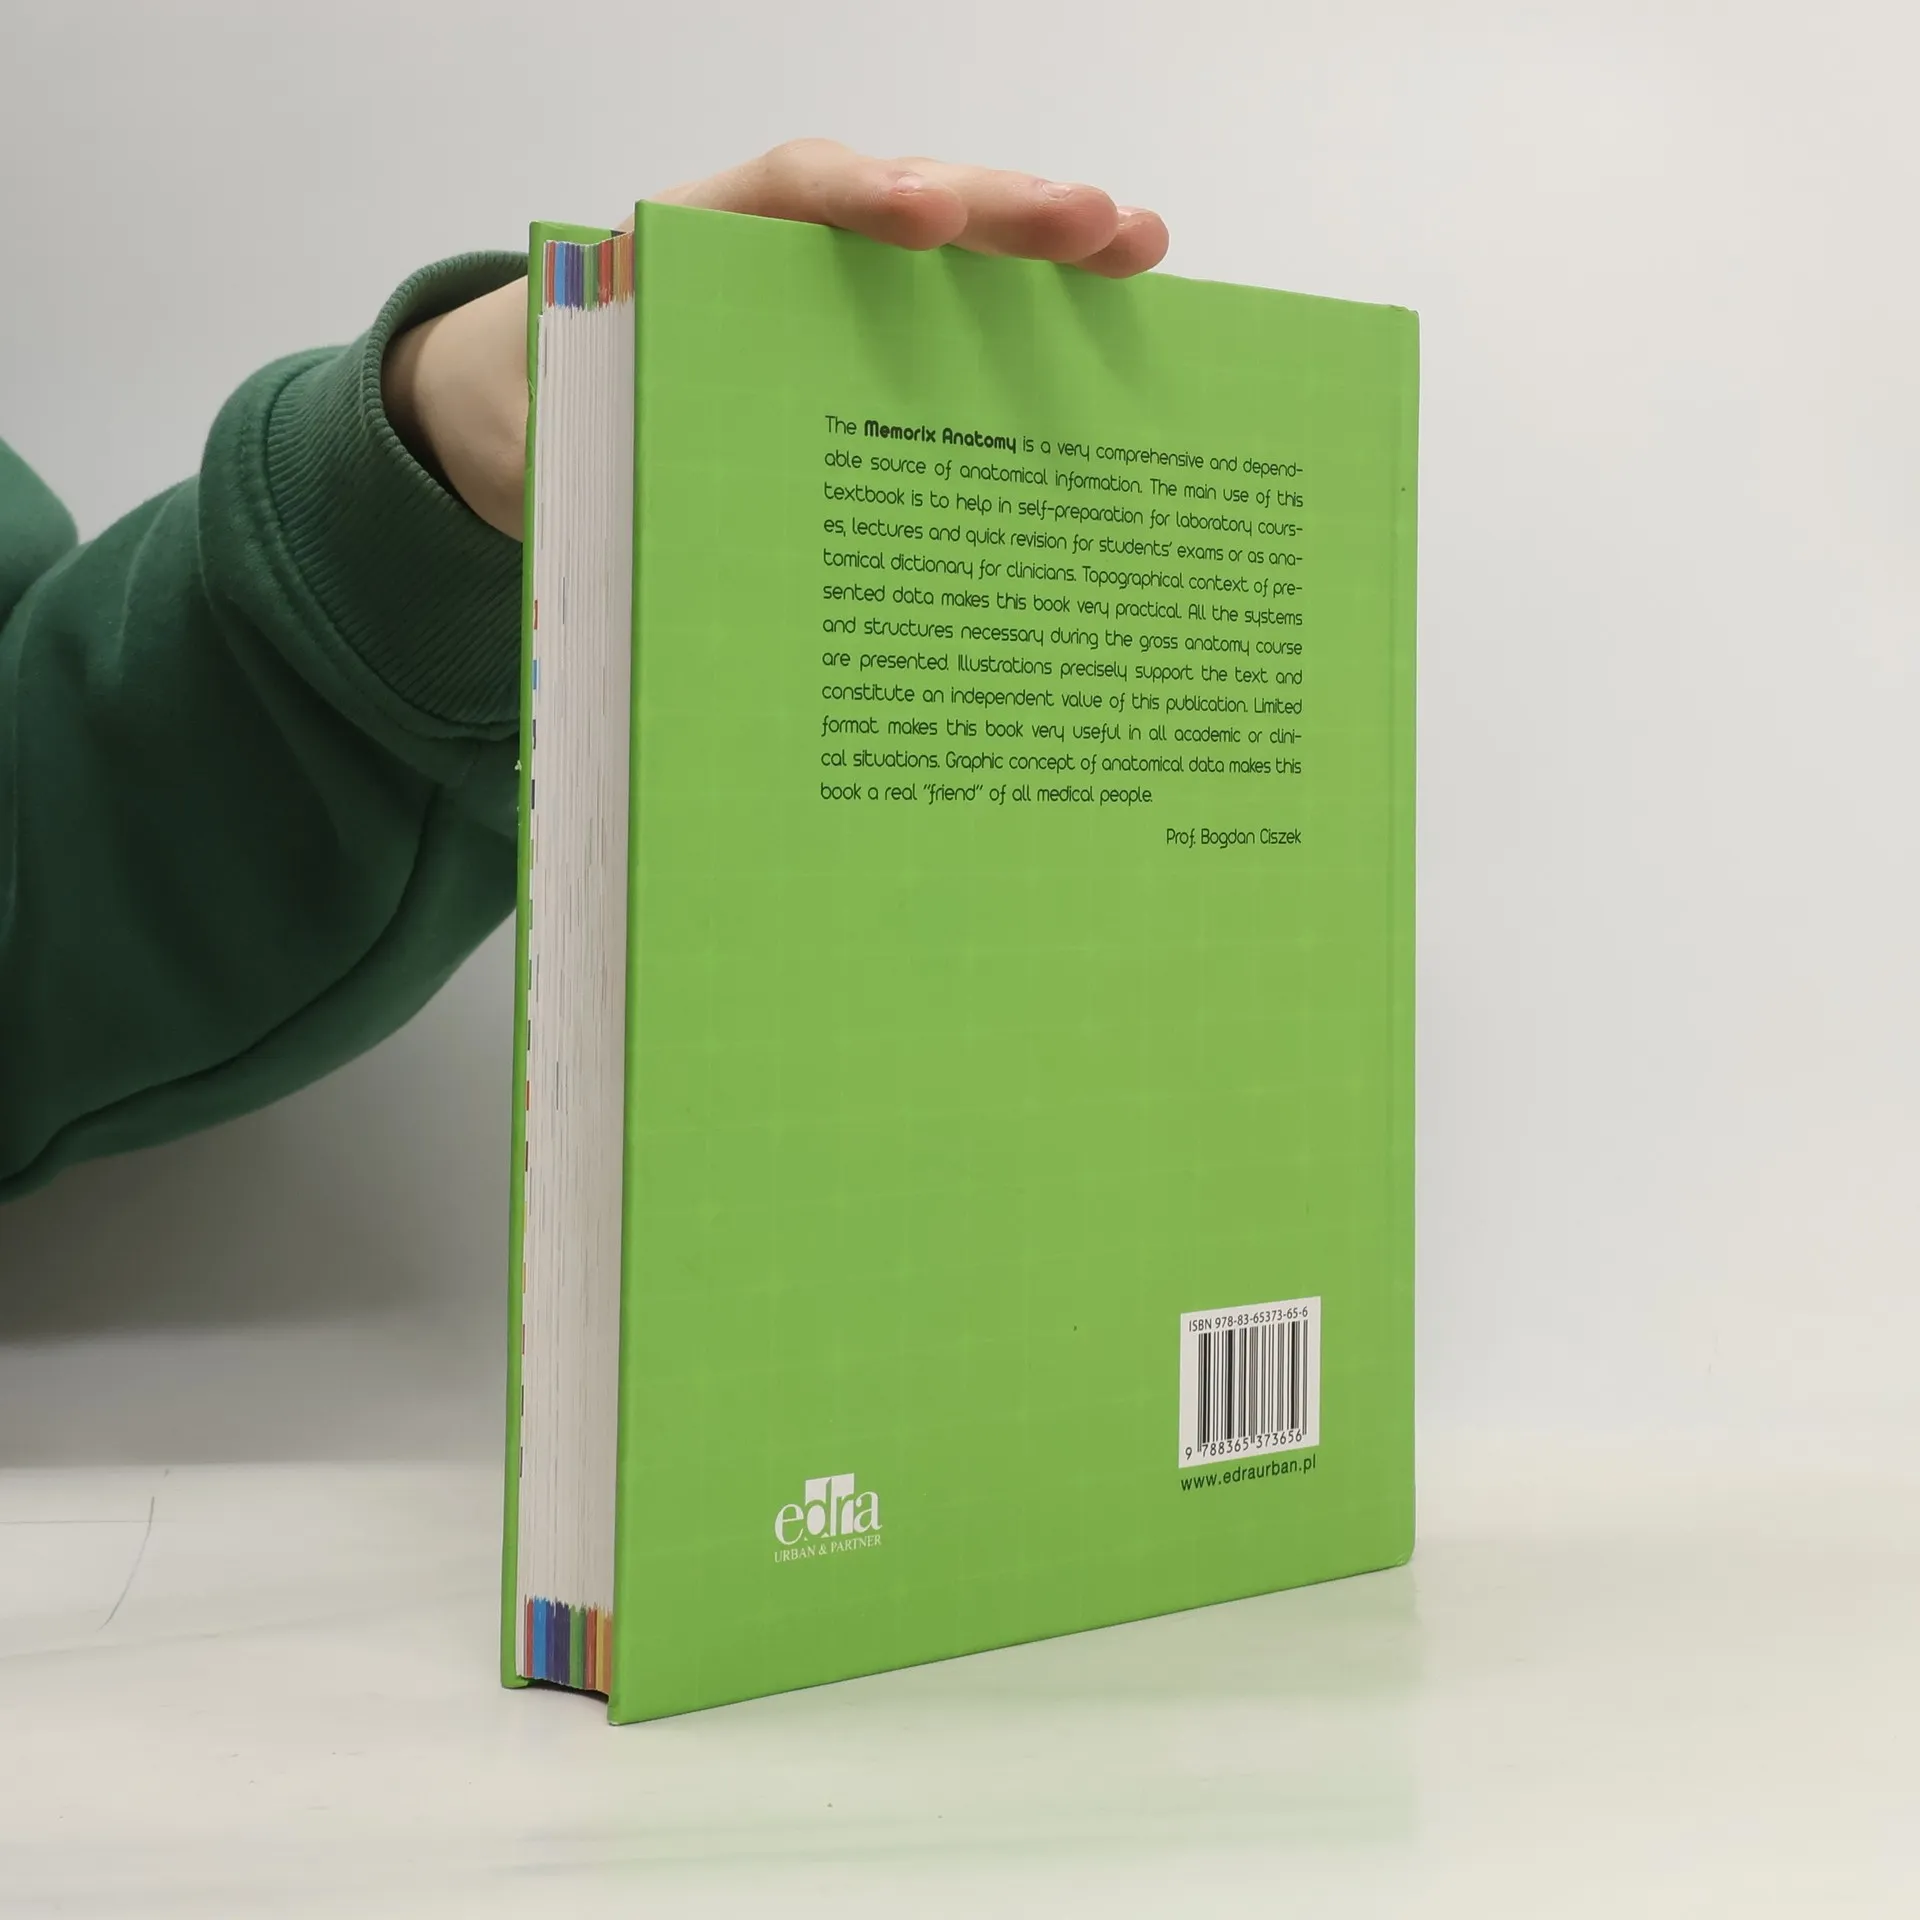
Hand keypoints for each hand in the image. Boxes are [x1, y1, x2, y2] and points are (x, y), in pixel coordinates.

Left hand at [383, 140, 1168, 537]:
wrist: (525, 418)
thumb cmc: (549, 421)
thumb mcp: (556, 438)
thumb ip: (604, 453)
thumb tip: (664, 529)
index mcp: (690, 252)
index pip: (785, 191)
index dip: (859, 197)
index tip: (926, 220)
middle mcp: (778, 256)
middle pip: (900, 207)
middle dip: (1000, 213)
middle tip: (1096, 225)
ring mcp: (827, 298)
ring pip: (943, 258)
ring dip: (1042, 251)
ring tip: (1137, 246)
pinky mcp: (856, 352)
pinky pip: (944, 328)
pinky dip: (1023, 323)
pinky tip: (1106, 328)